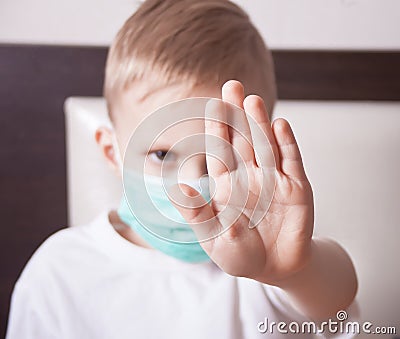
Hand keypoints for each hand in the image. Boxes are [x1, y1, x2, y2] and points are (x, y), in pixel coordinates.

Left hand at [173, 80, 313, 284]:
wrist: (275, 269)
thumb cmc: (240, 254)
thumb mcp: (213, 236)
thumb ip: (197, 212)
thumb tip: (177, 187)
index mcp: (228, 185)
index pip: (221, 151)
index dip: (218, 128)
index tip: (213, 104)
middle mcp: (250, 176)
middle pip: (243, 140)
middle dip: (237, 114)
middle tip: (232, 85)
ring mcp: (275, 180)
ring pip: (266, 145)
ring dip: (259, 123)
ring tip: (252, 100)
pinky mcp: (297, 189)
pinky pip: (291, 162)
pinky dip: (286, 144)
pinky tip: (279, 125)